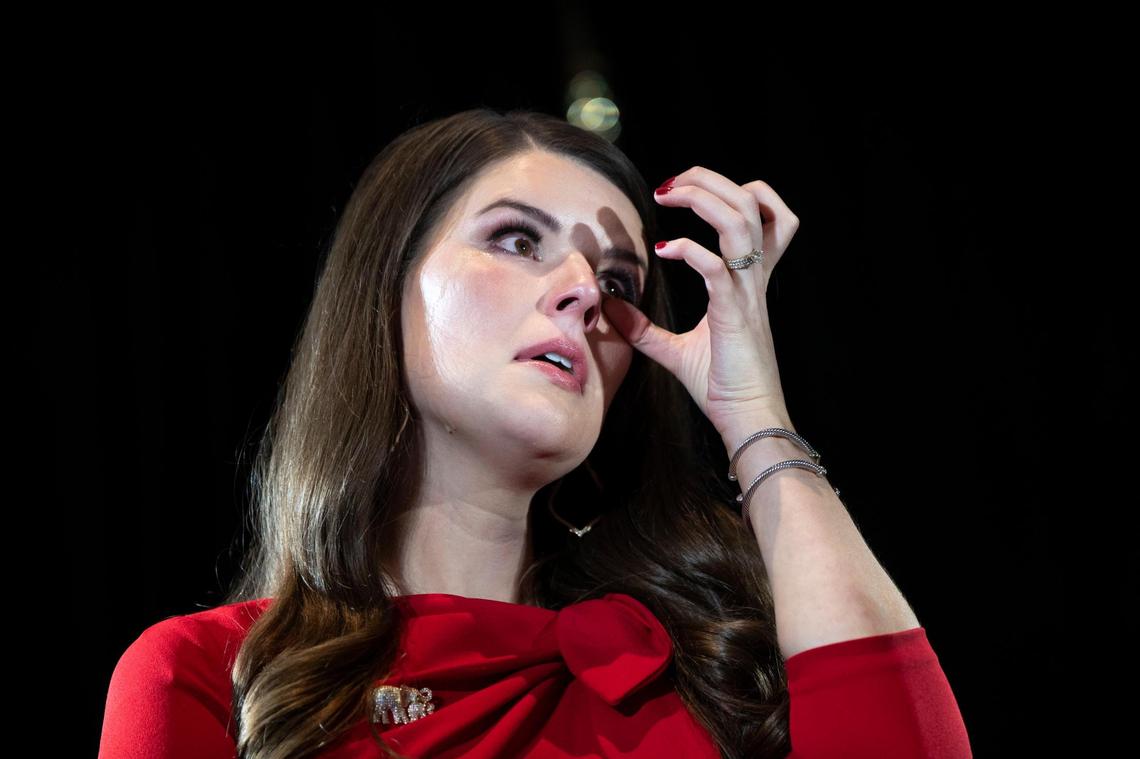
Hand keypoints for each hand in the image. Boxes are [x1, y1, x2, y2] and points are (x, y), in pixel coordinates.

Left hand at [601, 166, 800, 442]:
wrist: (748, 419)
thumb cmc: (723, 387)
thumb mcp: (676, 351)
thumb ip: (644, 329)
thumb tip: (609, 309)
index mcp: (747, 281)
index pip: (762, 216)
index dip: (728, 193)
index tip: (682, 193)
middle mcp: (752, 279)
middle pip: (752, 202)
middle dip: (710, 180)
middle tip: (670, 184)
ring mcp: (746, 293)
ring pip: (742, 221)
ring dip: (704, 198)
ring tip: (668, 194)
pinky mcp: (735, 314)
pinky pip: (718, 268)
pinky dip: (689, 251)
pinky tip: (661, 251)